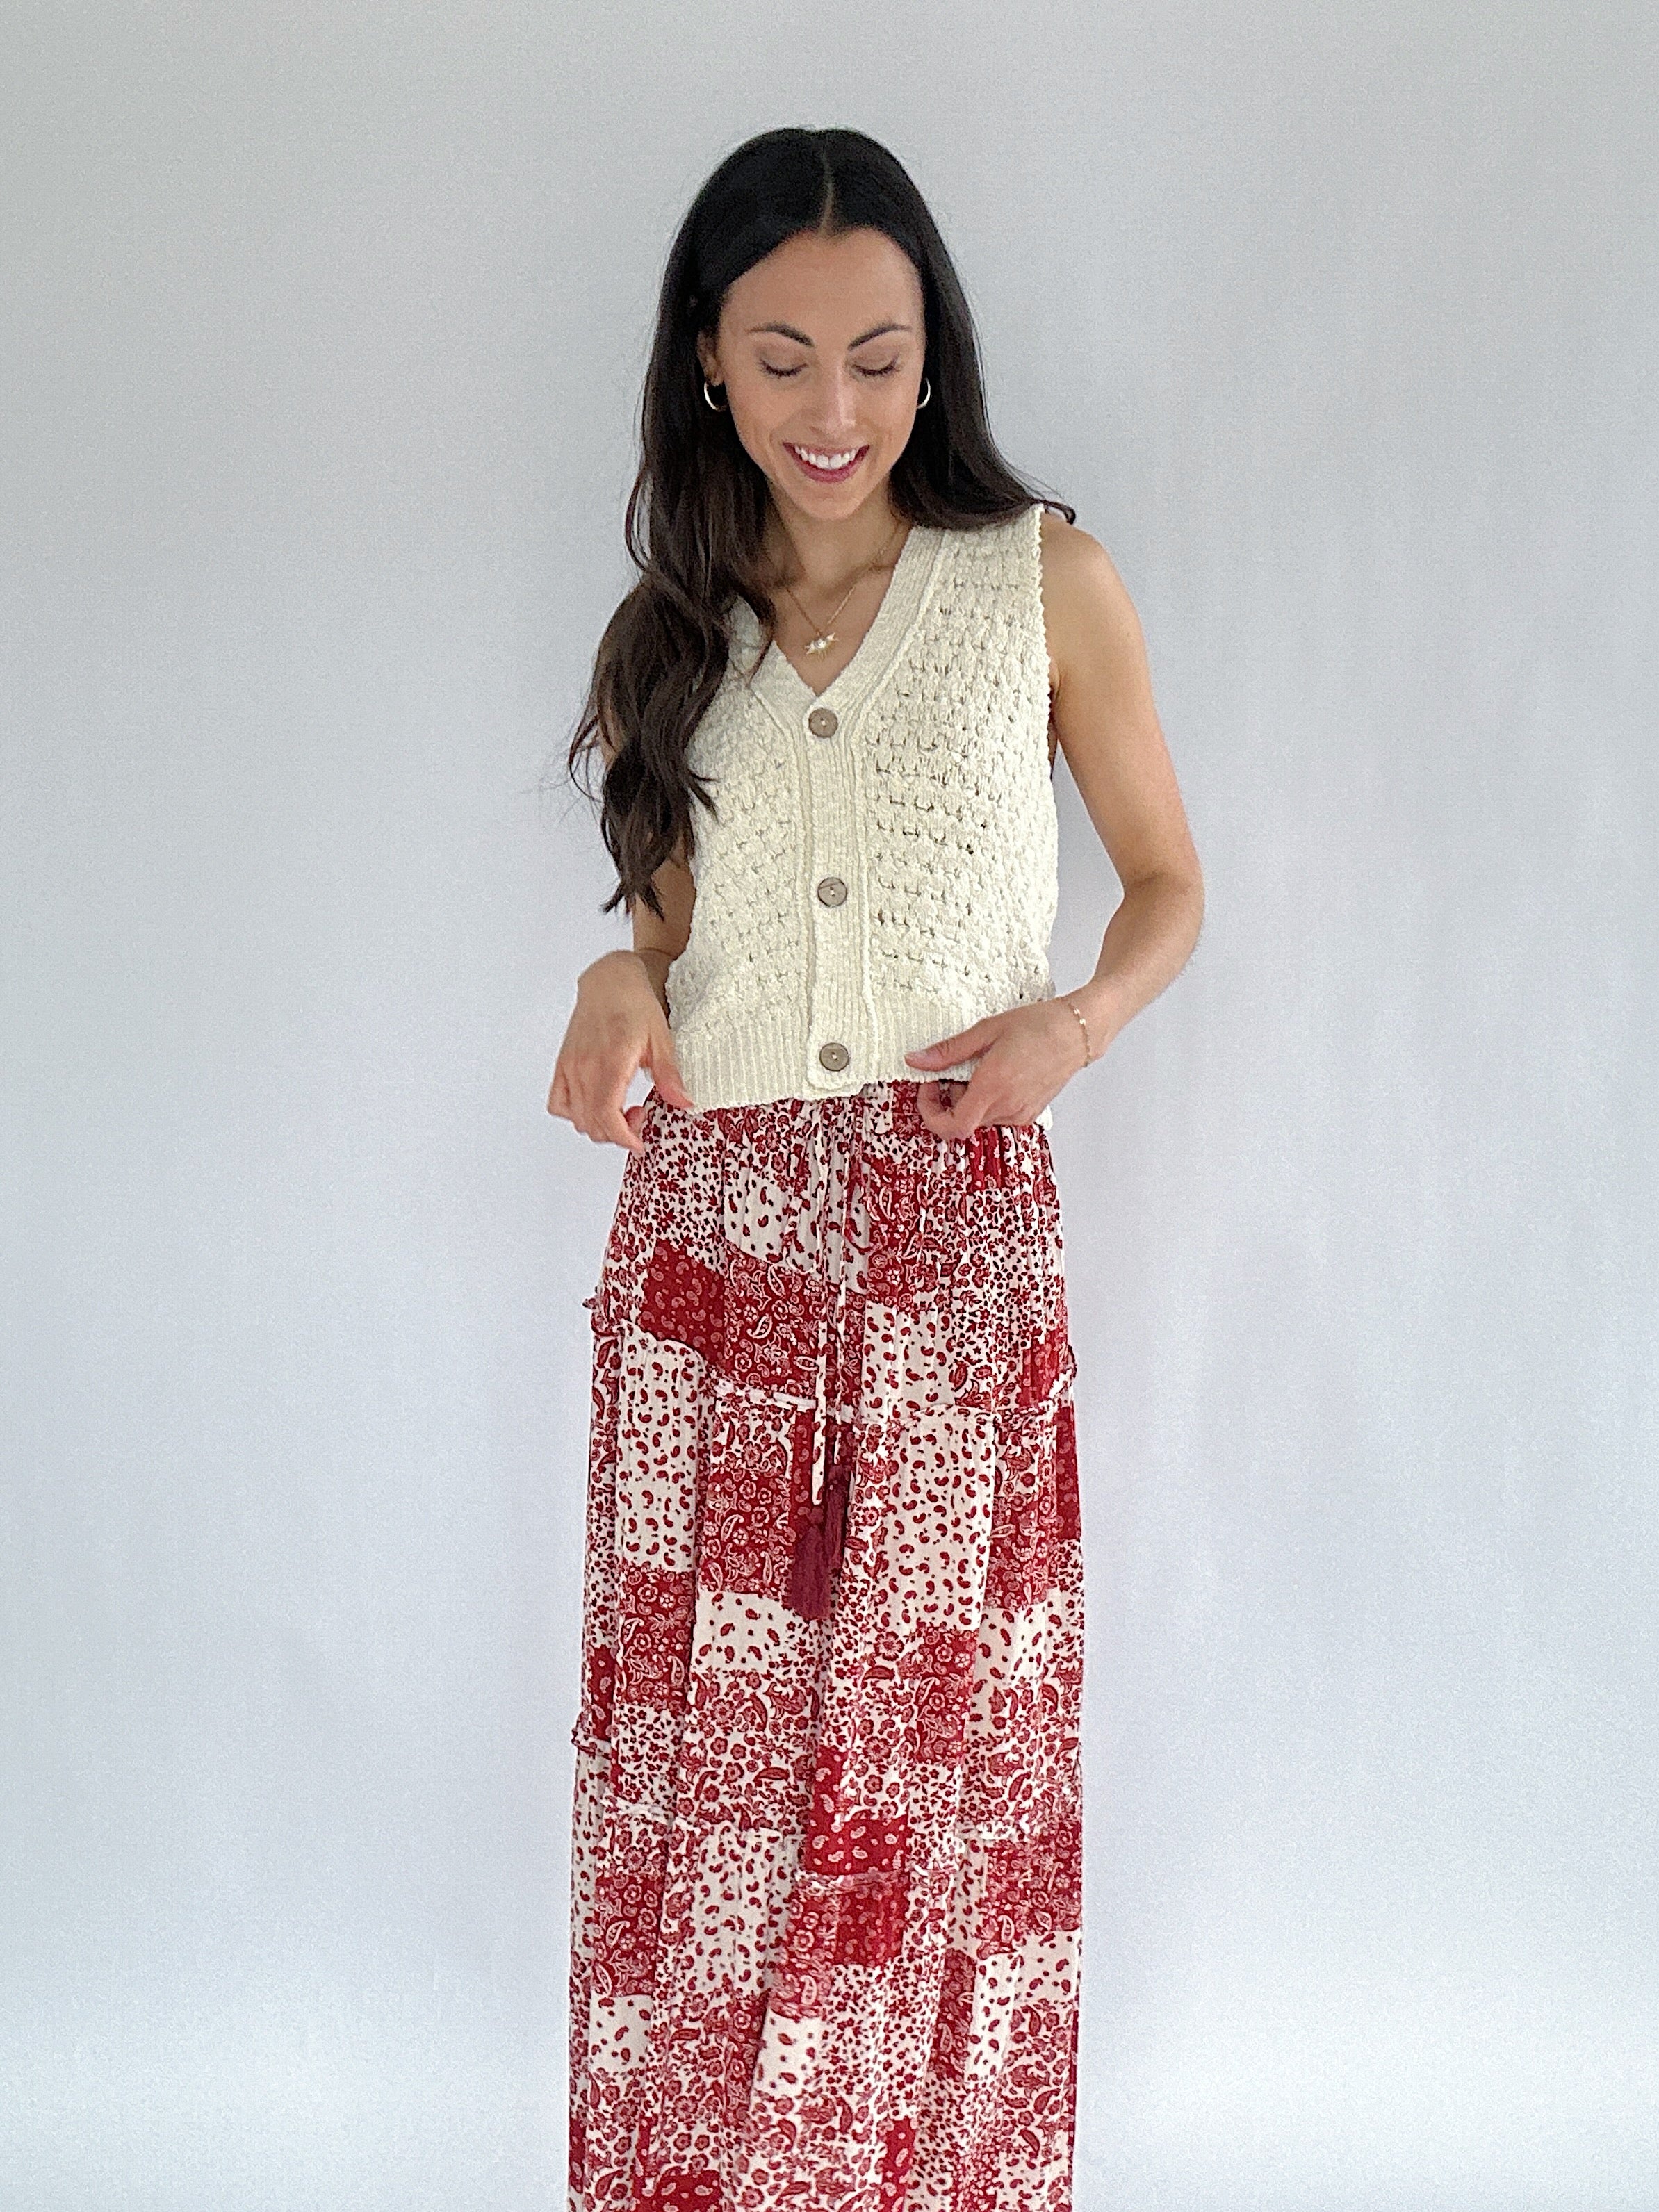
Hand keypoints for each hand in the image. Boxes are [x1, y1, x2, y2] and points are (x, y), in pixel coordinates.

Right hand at [546, 950, 696, 1149]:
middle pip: (592, 1122)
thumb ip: (669, 1075)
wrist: (610, 981)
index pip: (606, 1115)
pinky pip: (558, 1103)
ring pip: (576, 1117)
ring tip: (622, 1109)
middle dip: (617, 1133)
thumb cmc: (634, 1004)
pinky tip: (596, 1104)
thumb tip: (684, 1103)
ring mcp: (570, 1067)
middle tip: (639, 1117)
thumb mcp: (661, 1039)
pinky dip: (574, 1113)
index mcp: (610, 1061)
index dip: (622, 1137)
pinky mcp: (563, 1065)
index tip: (639, 1144)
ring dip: (599, 1125)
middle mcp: (585, 1067)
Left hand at [903, 998, 1089, 1136]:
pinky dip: (988, 1100)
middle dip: (950, 1098)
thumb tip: (916, 1061)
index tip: (928, 1089)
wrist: (1077, 1031)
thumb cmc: (1038, 1025)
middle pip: (963, 1121)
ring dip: (969, 1099)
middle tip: (955, 1068)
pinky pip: (997, 1115)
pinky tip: (997, 1074)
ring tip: (982, 1066)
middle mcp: (1007, 1107)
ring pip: (980, 1119)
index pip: (951, 1126)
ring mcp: (1021, 1113)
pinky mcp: (1030, 1113)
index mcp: (993, 1087)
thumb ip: (948, 1051)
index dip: (931, 1113)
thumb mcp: (986, 1030)